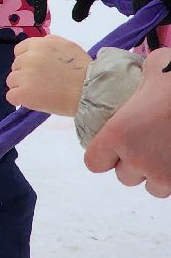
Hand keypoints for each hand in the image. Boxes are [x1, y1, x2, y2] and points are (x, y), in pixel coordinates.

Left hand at [6, 35, 90, 115]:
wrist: (91, 92)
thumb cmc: (84, 70)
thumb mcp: (67, 46)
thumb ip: (49, 43)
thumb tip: (39, 47)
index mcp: (38, 44)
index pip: (19, 51)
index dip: (27, 60)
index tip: (38, 69)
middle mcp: (28, 58)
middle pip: (16, 66)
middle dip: (26, 74)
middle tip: (43, 83)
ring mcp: (24, 76)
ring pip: (12, 81)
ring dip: (22, 87)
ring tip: (40, 93)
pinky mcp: (23, 93)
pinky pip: (11, 96)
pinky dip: (20, 100)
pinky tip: (33, 101)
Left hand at [84, 47, 170, 196]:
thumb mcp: (151, 70)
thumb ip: (138, 80)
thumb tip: (145, 71)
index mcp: (117, 134)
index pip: (94, 163)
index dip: (103, 155)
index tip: (114, 145)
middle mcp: (137, 158)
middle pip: (124, 176)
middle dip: (133, 163)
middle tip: (147, 144)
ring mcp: (164, 174)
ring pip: (152, 186)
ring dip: (155, 174)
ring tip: (164, 151)